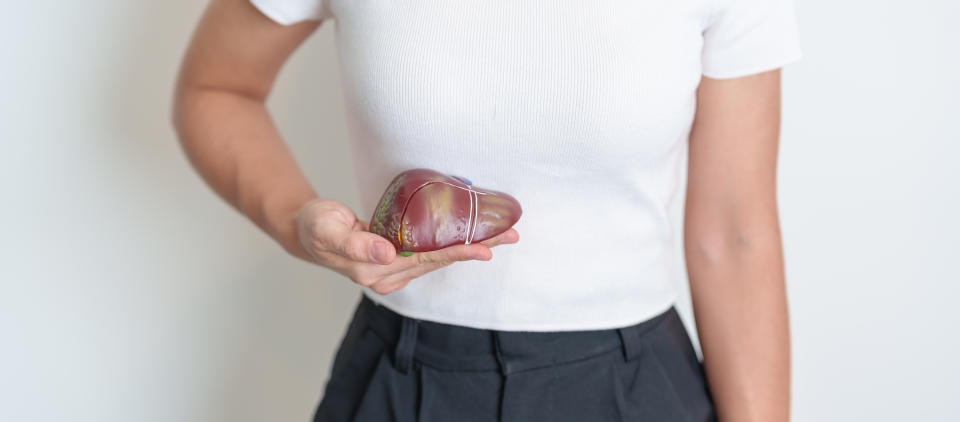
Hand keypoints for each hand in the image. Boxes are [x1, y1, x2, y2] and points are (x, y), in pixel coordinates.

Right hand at [294, 197, 518, 294]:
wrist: (305, 230)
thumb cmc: (315, 225)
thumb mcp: (327, 228)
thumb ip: (354, 241)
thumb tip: (387, 252)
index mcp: (374, 269)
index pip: (425, 259)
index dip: (456, 251)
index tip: (485, 247)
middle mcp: (387, 275)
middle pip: (439, 260)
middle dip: (475, 248)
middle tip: (510, 236)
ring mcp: (391, 271)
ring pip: (437, 258)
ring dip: (468, 247)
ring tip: (500, 236)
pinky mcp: (394, 262)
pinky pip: (428, 254)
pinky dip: (451, 246)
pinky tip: (471, 239)